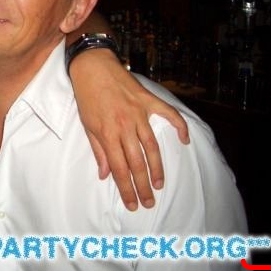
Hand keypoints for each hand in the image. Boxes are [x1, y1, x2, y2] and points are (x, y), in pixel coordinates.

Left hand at [70, 49, 188, 210]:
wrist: (92, 66)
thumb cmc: (86, 95)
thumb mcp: (87, 124)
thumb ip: (98, 150)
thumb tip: (104, 174)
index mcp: (107, 133)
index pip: (119, 168)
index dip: (126, 189)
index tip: (132, 204)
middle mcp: (125, 125)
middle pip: (137, 162)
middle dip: (142, 186)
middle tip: (149, 202)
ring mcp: (139, 112)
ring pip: (152, 146)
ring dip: (157, 168)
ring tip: (159, 184)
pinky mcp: (148, 100)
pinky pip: (168, 115)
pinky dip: (179, 126)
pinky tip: (184, 140)